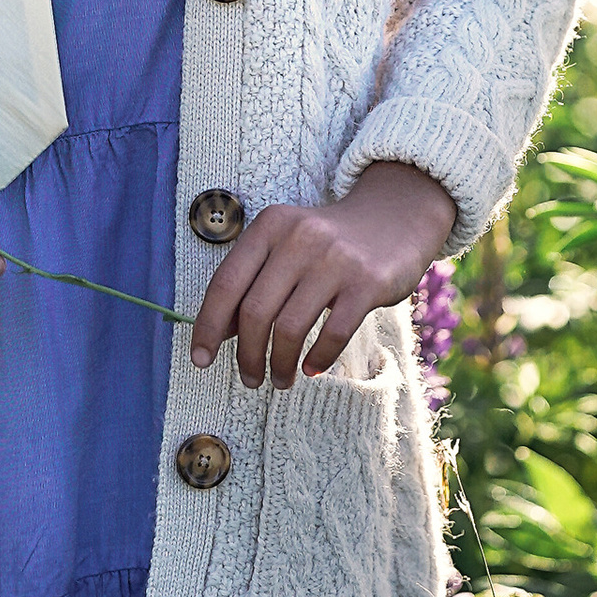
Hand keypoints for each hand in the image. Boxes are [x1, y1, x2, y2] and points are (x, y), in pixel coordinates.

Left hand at [189, 160, 455, 388]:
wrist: (396, 217)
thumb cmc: (328, 242)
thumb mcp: (286, 245)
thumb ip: (254, 280)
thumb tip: (221, 332)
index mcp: (270, 226)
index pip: (226, 283)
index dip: (208, 326)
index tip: (201, 359)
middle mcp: (299, 238)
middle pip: (255, 311)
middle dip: (246, 355)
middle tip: (249, 378)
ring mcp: (335, 259)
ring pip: (290, 327)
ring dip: (279, 364)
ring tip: (280, 380)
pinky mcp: (368, 282)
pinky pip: (334, 332)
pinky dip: (318, 358)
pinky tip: (312, 368)